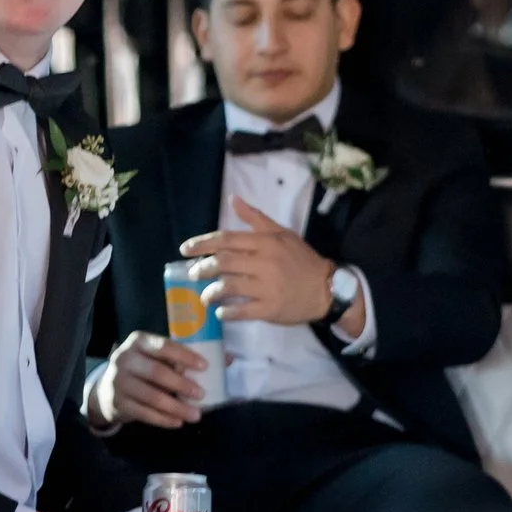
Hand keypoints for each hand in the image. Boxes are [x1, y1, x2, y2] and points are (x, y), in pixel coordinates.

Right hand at [88, 332, 208, 428]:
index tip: (204, 366)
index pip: (164, 346)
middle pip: (156, 372)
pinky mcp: (118, 403)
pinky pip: (144, 413)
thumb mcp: (156, 356)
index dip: (185, 356)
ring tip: (195, 415)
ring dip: (176, 407)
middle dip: (182, 385)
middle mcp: (124, 359)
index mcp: (138, 341)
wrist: (106, 390)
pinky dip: (163, 419)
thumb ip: (184, 357)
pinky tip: (178, 422)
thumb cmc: (142, 368)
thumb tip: (227, 359)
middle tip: (201, 394)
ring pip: (151, 397)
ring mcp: (118, 382)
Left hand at [183, 198, 337, 326]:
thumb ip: (255, 218)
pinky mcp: (270, 309)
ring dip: (211, 293)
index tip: (184, 250)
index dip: (202, 244)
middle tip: (194, 274)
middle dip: (202, 269)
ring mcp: (267, 288)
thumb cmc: (301, 260)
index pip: (227, 240)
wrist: (327, 289)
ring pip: (229, 287)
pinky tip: (221, 312)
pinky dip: (226, 312)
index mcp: (266, 243)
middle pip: (223, 263)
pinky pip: (241, 311)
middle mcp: (264, 263)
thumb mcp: (282, 233)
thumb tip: (233, 199)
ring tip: (205, 296)